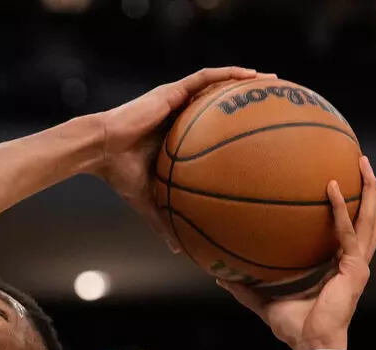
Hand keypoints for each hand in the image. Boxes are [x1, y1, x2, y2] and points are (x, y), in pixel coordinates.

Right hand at [95, 66, 261, 252]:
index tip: (259, 135)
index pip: (209, 127)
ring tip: (271, 81)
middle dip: (247, 101)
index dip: (232, 127)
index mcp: (175, 135)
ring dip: (245, 79)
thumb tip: (178, 250)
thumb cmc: (119, 175)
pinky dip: (228, 74)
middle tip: (275, 104)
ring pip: (217, 83)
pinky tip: (251, 74)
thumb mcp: (148, 201)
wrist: (100, 151)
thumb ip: (165, 220)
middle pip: (219, 101)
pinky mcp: (171, 90)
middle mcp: (178, 114)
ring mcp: (176, 99)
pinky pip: (205, 77)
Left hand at [221, 156, 375, 349]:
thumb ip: (245, 287)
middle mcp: (354, 262)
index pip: (351, 230)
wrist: (310, 345)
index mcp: (340, 266)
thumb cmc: (293, 327)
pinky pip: (347, 233)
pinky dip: (340, 210)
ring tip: (362, 164)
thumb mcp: (264, 301)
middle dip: (369, 189)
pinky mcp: (354, 269)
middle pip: (368, 218)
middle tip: (360, 161)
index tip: (343, 181)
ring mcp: (357, 264)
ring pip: (369, 220)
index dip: (352, 207)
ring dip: (368, 191)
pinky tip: (332, 189)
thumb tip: (218, 275)